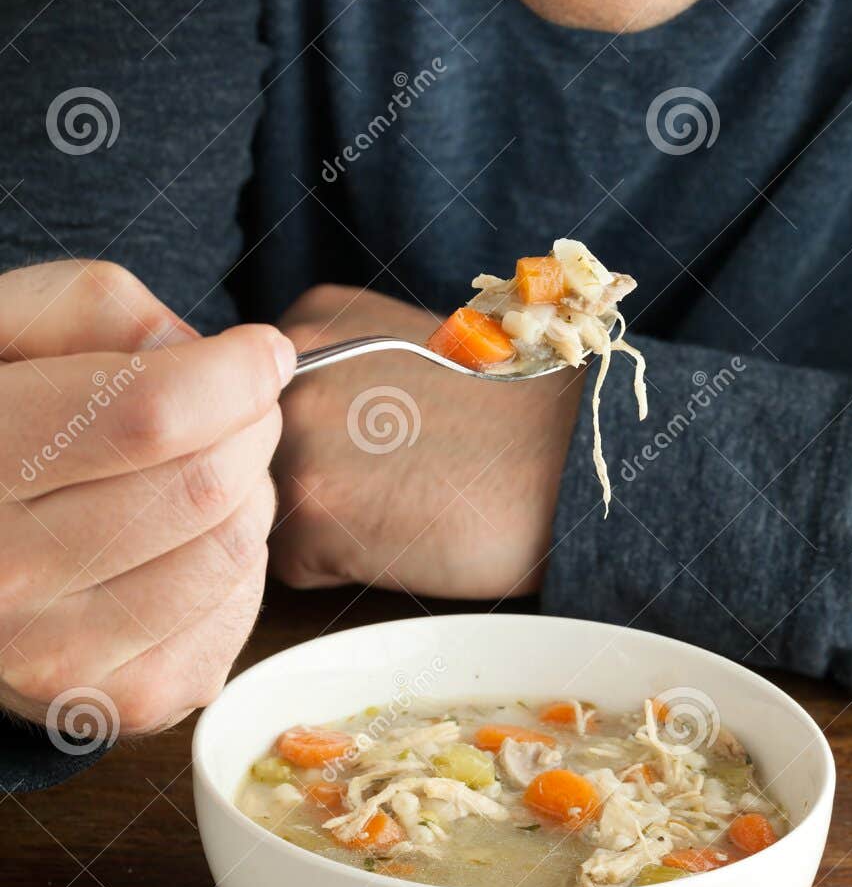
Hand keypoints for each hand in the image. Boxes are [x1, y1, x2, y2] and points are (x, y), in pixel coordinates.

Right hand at [0, 260, 295, 740]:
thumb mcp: (3, 327)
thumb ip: (96, 310)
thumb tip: (205, 355)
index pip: (151, 415)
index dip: (236, 372)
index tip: (258, 352)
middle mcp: (1, 577)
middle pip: (207, 486)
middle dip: (249, 427)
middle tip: (228, 409)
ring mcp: (54, 657)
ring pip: (234, 552)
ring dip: (249, 494)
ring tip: (201, 471)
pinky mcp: (112, 703)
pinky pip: (238, 617)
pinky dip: (238, 567)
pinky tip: (184, 540)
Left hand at [270, 284, 583, 599]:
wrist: (569, 460)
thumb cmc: (502, 416)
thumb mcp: (405, 352)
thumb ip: (332, 371)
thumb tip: (269, 425)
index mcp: (311, 320)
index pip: (252, 401)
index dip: (311, 436)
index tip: (370, 442)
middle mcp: (286, 368)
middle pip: (247, 456)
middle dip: (305, 479)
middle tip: (386, 479)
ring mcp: (294, 436)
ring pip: (259, 511)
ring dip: (315, 526)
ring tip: (393, 507)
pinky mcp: (313, 509)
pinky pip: (290, 563)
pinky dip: (338, 566)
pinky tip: (398, 536)